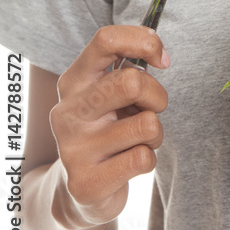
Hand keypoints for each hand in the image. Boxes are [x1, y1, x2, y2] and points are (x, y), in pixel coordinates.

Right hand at [49, 25, 169, 227]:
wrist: (80, 189)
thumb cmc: (106, 128)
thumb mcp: (109, 92)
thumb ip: (128, 67)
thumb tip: (159, 54)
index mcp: (74, 81)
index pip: (106, 40)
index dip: (144, 42)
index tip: (161, 61)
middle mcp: (68, 111)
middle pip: (131, 82)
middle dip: (157, 96)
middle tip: (151, 109)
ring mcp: (74, 148)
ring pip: (146, 124)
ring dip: (155, 133)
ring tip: (136, 140)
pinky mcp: (86, 182)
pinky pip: (143, 158)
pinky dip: (148, 159)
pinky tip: (128, 163)